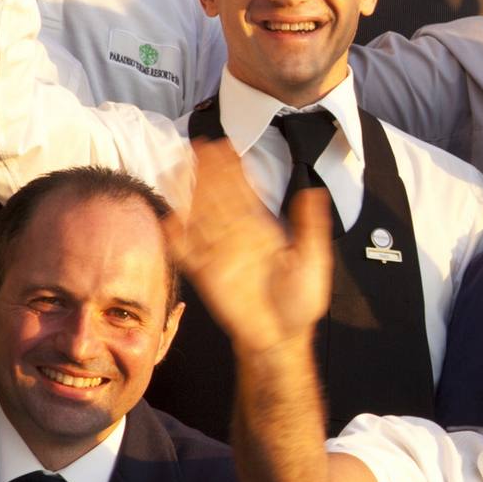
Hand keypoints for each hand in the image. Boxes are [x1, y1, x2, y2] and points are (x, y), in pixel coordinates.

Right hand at [164, 138, 333, 356]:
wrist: (281, 337)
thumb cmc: (298, 304)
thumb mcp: (313, 259)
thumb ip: (311, 225)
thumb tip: (313, 191)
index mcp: (264, 232)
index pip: (245, 193)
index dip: (234, 169)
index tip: (225, 146)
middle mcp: (239, 238)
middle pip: (219, 197)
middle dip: (209, 171)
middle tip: (199, 144)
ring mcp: (221, 254)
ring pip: (202, 216)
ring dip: (191, 193)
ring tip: (180, 168)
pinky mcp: (208, 275)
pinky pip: (188, 253)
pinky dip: (177, 237)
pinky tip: (169, 219)